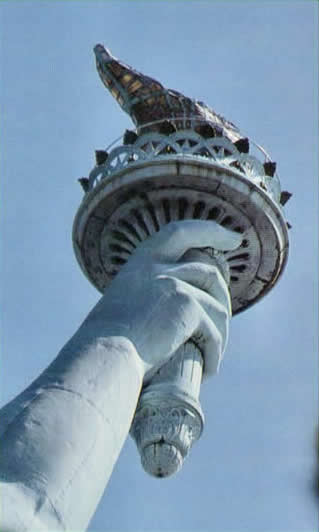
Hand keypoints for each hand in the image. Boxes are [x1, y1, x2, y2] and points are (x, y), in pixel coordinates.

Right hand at [83, 220, 240, 379]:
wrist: (104, 357)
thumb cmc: (108, 342)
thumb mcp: (125, 303)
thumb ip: (149, 294)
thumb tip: (180, 308)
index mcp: (141, 261)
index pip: (180, 232)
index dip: (209, 230)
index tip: (233, 236)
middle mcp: (159, 266)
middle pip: (209, 272)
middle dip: (225, 295)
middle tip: (225, 319)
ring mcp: (175, 283)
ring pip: (217, 307)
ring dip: (219, 334)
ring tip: (211, 355)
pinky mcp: (188, 305)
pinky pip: (214, 332)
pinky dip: (214, 354)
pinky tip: (208, 369)